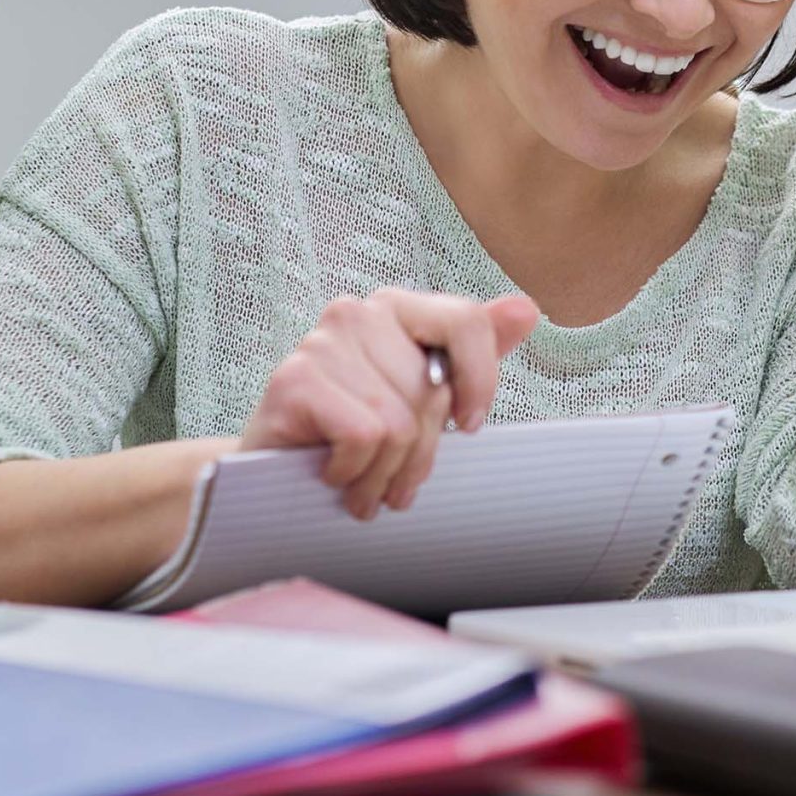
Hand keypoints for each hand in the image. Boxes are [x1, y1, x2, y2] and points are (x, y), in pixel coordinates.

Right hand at [237, 289, 542, 518]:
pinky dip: (353, 473)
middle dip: (420, 454)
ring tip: (364, 488)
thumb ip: (473, 353)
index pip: (466, 321)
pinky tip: (331, 474)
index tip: (469, 427)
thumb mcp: (419, 399)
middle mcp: (357, 312)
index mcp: (396, 308)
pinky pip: (364, 437)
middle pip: (432, 390)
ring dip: (384, 475)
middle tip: (393, 483)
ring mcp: (322, 342)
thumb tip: (525, 308)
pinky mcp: (294, 379)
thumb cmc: (351, 438)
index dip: (479, 380)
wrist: (270, 481)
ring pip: (399, 422)